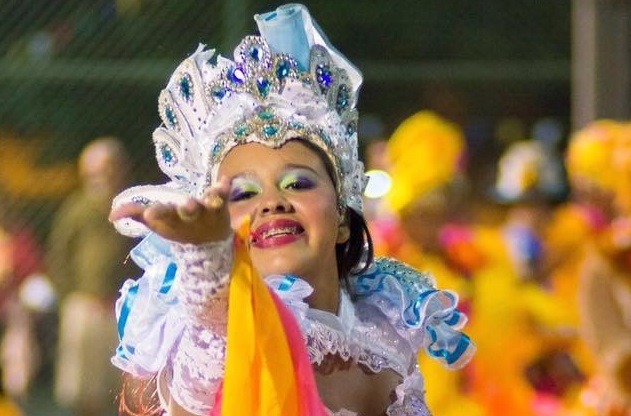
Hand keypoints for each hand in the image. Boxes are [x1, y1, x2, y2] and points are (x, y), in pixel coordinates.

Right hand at [109, 178, 231, 243]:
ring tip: (211, 195)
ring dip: (210, 200)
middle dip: (187, 208)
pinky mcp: (221, 204)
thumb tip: (111, 214)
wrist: (208, 243)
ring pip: (209, 204)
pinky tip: (226, 180)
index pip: (162, 215)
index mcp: (172, 219)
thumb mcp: (156, 223)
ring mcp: (208, 210)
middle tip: (185, 204)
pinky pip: (224, 195)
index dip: (156, 214)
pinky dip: (225, 188)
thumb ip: (135, 214)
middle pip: (188, 211)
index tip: (150, 213)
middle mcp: (191, 215)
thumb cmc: (177, 228)